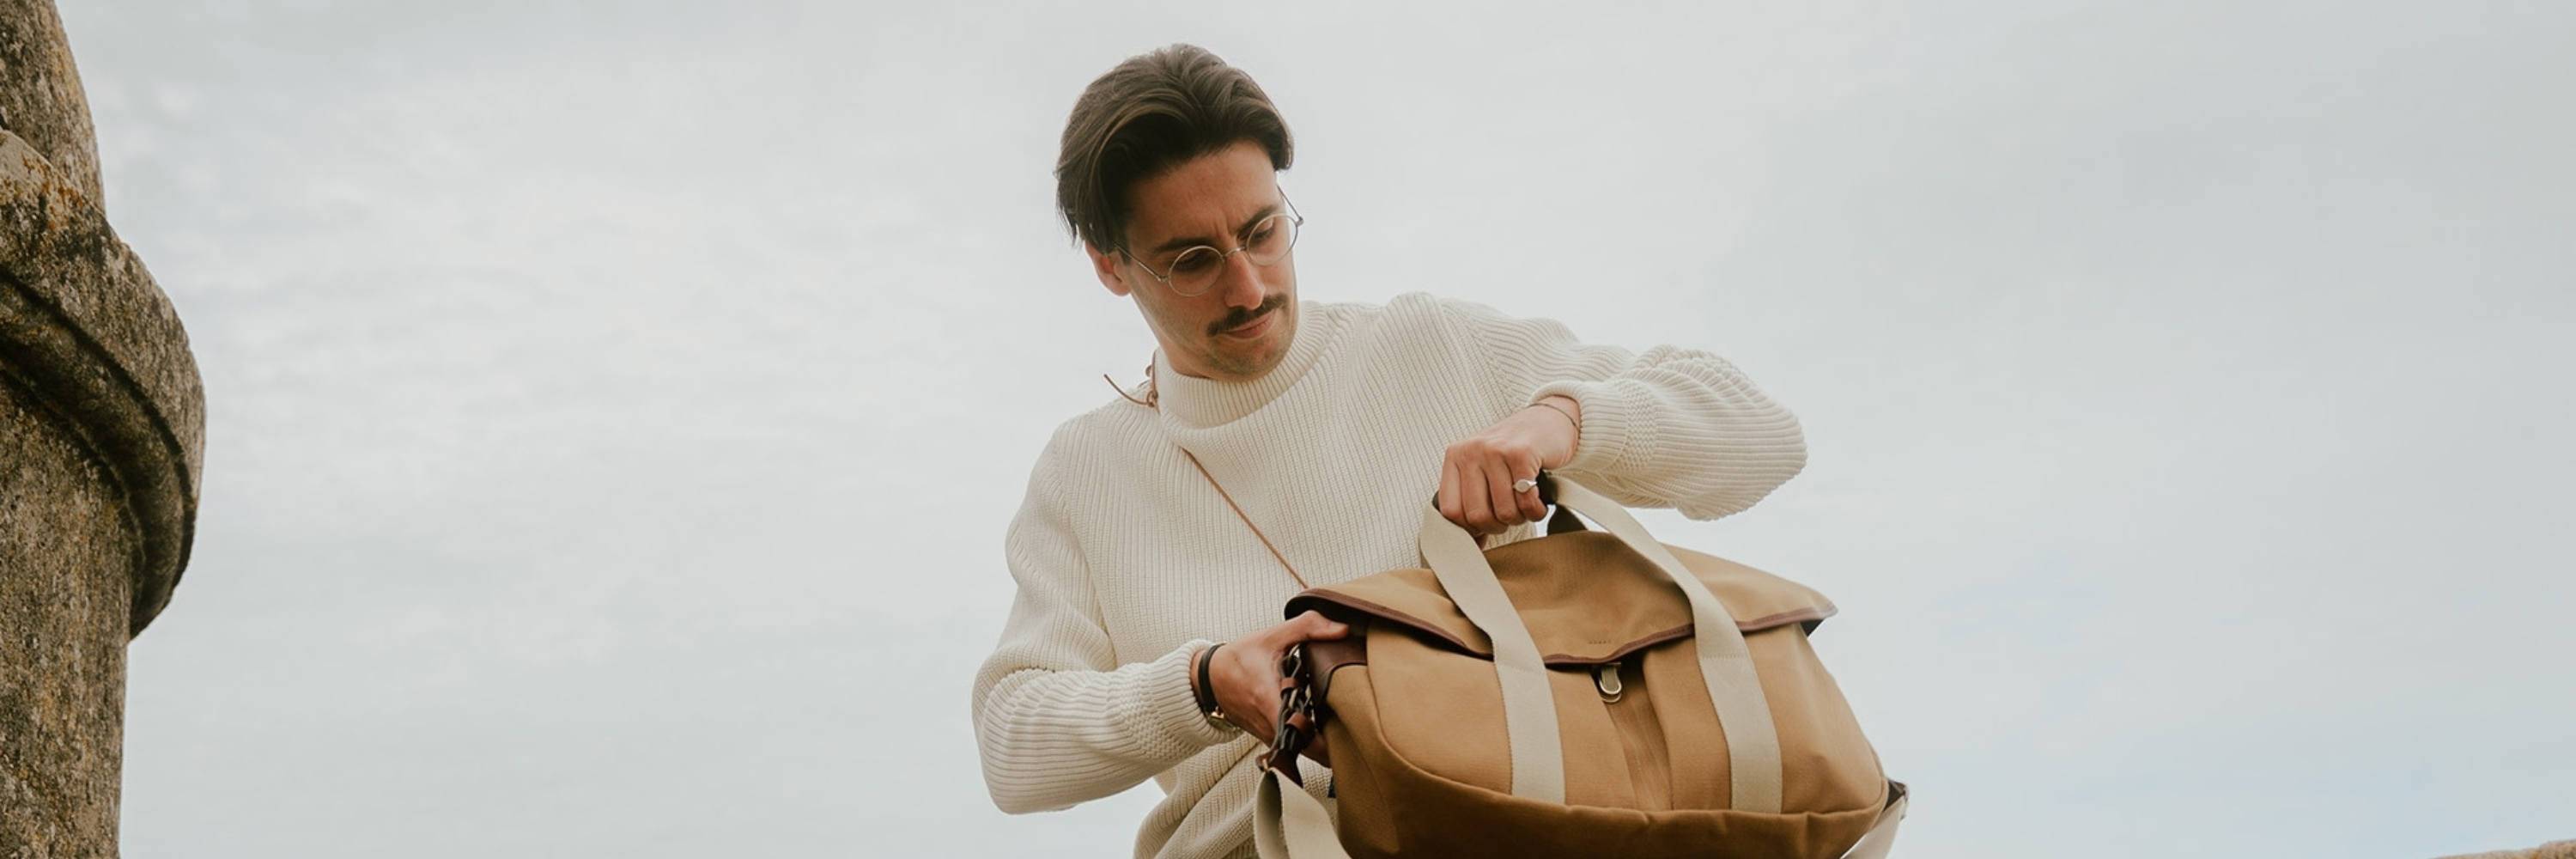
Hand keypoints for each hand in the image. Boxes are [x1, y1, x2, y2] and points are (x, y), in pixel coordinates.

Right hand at [1208, 611, 1349, 740]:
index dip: (1331, 743)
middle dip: (1334, 745)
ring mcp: (1268, 735)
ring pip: (1302, 752)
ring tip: (1341, 725)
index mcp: (1270, 701)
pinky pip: (1293, 747)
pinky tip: (1320, 722)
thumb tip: (1341, 629)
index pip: (1305, 738)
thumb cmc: (1238, 658)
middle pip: (1310, 751)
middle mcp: (1269, 725)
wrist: (1208, 677)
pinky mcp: (1268, 736)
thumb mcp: (1272, 637)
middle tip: (1355, 728)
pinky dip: (1308, 739)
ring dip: (1321, 742)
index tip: (1351, 731)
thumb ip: (1307, 628)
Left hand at [1439, 396, 1579, 535]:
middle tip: (1509, 516)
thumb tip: (1473, 544)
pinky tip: (1538, 501)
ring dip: (1520, 517)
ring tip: (1524, 505)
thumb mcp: (1484, 469)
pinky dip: (1536, 511)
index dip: (1469, 528)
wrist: (1549, 420)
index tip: (1484, 528)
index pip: (1450, 511)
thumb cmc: (1515, 450)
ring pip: (1504, 511)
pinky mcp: (1522, 454)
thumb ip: (1473, 501)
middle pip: (1477, 516)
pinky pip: (1526, 501)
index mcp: (1455, 457)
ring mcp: (1496, 451)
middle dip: (1498, 526)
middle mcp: (1471, 451)